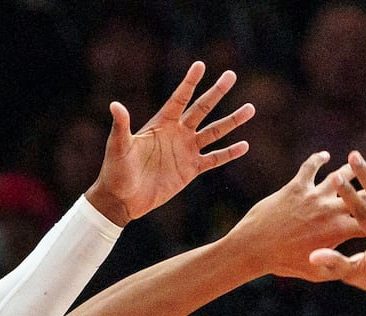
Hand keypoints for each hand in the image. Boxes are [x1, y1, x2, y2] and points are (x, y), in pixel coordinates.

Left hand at [85, 61, 253, 226]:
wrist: (123, 199)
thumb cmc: (116, 171)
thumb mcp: (118, 146)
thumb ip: (121, 126)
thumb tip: (115, 105)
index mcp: (161, 124)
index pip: (179, 98)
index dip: (189, 83)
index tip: (200, 65)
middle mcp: (177, 133)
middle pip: (201, 109)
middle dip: (216, 92)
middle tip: (231, 75)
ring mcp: (186, 150)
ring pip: (214, 132)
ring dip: (231, 121)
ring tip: (250, 109)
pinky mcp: (191, 169)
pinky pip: (214, 158)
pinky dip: (228, 153)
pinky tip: (244, 145)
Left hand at [225, 151, 363, 278]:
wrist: (254, 248)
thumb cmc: (284, 264)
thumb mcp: (315, 273)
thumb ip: (337, 265)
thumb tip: (355, 265)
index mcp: (339, 231)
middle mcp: (331, 210)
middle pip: (364, 195)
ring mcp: (314, 196)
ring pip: (340, 176)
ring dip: (352, 169)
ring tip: (360, 162)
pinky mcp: (296, 186)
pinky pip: (310, 166)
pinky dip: (319, 159)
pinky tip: (325, 155)